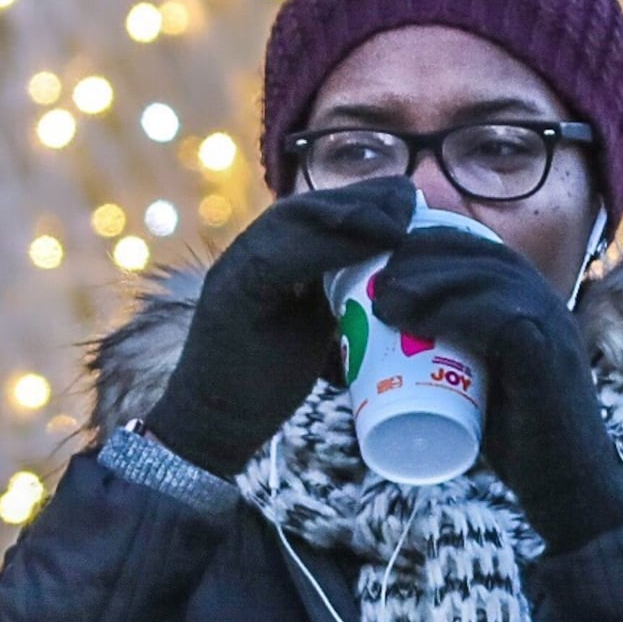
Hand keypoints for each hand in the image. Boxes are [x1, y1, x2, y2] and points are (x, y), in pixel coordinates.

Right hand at [139, 178, 419, 476]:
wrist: (212, 424)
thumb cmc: (262, 381)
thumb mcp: (305, 326)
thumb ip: (330, 295)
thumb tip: (385, 276)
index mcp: (261, 257)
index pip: (312, 210)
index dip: (359, 197)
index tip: (406, 199)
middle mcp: (243, 254)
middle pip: (305, 208)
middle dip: (361, 200)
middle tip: (410, 203)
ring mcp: (233, 272)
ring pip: (292, 222)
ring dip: (349, 218)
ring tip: (397, 225)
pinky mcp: (231, 297)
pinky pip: (278, 258)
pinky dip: (325, 249)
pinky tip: (364, 250)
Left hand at [368, 229, 622, 551]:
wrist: (566, 485)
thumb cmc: (516, 437)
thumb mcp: (478, 380)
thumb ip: (450, 354)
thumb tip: (378, 342)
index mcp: (531, 301)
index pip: (479, 248)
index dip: (427, 245)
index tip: (377, 265)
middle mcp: (546, 302)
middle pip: (478, 255)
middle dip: (420, 257)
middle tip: (371, 284)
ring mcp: (550, 327)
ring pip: (485, 281)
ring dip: (427, 283)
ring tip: (380, 302)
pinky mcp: (546, 358)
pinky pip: (499, 319)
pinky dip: (453, 313)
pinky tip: (414, 318)